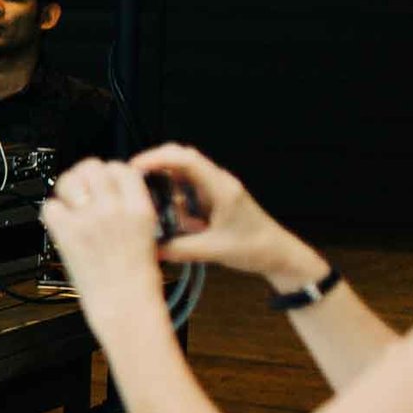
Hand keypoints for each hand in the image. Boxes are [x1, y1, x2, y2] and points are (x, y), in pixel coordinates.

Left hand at [41, 160, 169, 332]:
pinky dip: (53, 212)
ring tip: (70, 202)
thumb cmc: (138, 278)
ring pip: (69, 180)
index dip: (111, 171)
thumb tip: (113, 190)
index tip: (106, 180)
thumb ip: (132, 207)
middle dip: (86, 175)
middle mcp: (114, 209)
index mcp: (140, 208)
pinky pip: (50, 207)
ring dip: (67, 188)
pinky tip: (61, 222)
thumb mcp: (149, 233)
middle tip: (83, 189)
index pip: (122, 168)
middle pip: (92, 167)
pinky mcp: (66, 233)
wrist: (125, 304)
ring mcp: (88, 219)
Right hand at [132, 143, 320, 288]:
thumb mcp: (212, 251)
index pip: (185, 159)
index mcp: (221, 188)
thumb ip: (177, 249)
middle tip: (135, 184)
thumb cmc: (255, 248)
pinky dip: (178, 203)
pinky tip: (186, 225)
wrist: (279, 254)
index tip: (134, 168)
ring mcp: (217, 188)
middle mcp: (218, 182)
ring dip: (169, 192)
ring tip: (175, 218)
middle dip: (156, 167)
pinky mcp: (214, 197)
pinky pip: (188, 191)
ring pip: (182, 175)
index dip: (156, 158)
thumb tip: (148, 248)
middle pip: (181, 158)